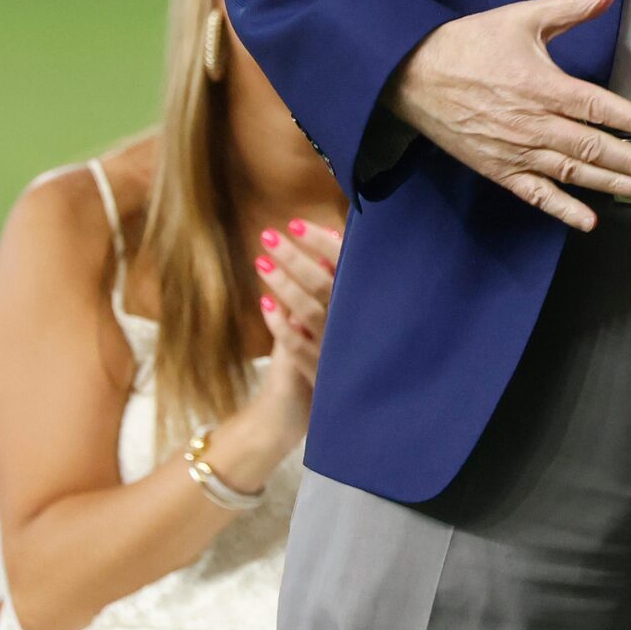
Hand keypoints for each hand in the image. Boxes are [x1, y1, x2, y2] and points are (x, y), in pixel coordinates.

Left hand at [250, 221, 339, 425]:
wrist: (356, 404)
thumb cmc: (353, 346)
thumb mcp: (356, 310)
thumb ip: (346, 278)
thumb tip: (330, 238)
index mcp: (369, 303)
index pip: (345, 264)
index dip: (321, 243)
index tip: (295, 224)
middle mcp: (356, 324)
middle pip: (325, 285)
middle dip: (295, 259)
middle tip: (270, 236)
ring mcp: (338, 349)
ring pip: (310, 313)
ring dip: (284, 286)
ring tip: (261, 262)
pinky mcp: (322, 373)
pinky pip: (298, 347)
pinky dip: (281, 326)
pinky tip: (265, 305)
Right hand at [387, 0, 630, 230]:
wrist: (410, 75)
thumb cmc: (469, 43)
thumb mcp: (522, 17)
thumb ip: (571, 6)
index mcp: (542, 85)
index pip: (597, 107)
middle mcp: (533, 123)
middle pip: (591, 146)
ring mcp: (515, 151)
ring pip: (570, 172)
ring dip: (609, 184)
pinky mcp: (497, 169)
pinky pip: (534, 194)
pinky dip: (562, 210)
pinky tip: (589, 222)